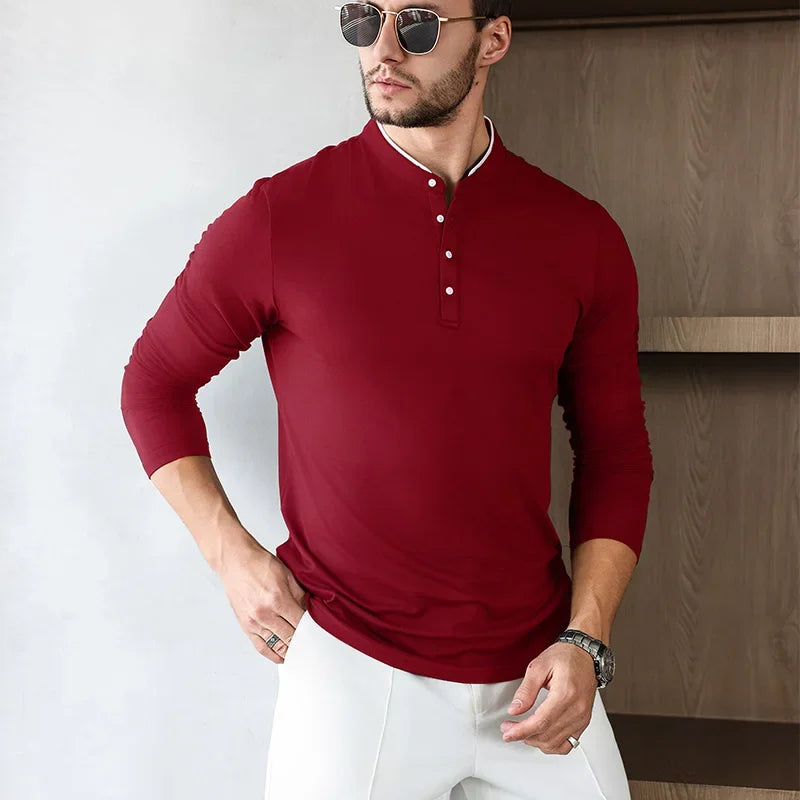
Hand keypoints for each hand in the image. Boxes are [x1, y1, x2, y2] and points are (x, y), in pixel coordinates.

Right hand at [217, 539, 307, 663]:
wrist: (235, 561)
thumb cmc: (259, 564)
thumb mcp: (286, 574)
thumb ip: (299, 595)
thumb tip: (309, 610)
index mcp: (278, 599)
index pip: (300, 623)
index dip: (311, 630)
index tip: (318, 633)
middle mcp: (265, 613)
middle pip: (290, 637)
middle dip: (303, 641)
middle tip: (313, 644)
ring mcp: (254, 622)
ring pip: (277, 645)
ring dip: (290, 650)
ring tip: (301, 652)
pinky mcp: (245, 626)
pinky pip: (260, 646)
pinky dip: (272, 654)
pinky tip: (281, 656)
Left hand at [499, 641, 597, 753]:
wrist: (585, 655)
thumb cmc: (565, 656)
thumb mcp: (539, 665)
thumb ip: (526, 689)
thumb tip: (515, 709)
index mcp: (566, 694)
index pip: (541, 722)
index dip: (521, 731)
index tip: (507, 733)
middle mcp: (577, 709)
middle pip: (547, 735)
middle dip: (523, 736)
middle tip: (508, 728)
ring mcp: (582, 718)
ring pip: (556, 743)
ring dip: (536, 742)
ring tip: (522, 732)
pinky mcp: (584, 722)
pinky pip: (568, 744)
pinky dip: (552, 745)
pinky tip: (540, 737)